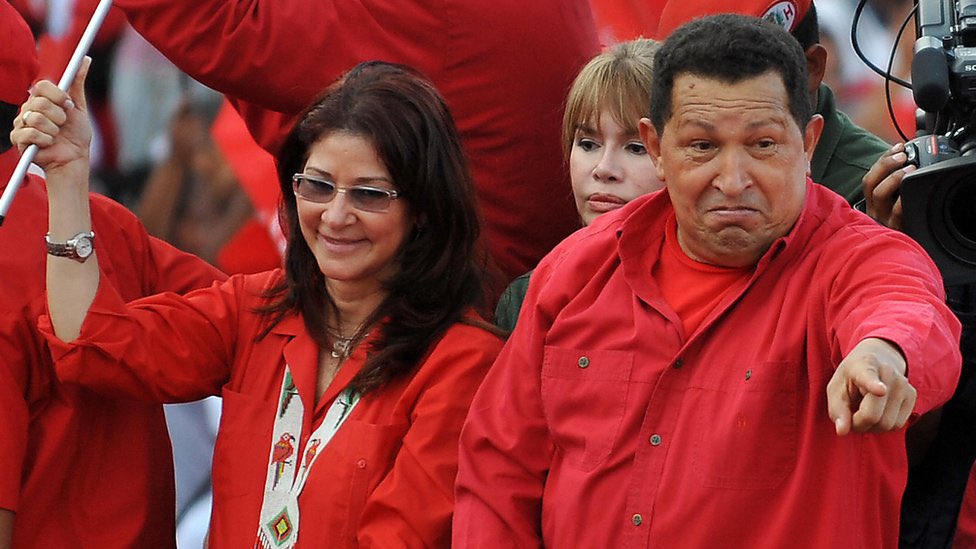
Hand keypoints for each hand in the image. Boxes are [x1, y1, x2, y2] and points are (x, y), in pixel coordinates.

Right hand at [10, 57, 91, 175]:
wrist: (74, 158)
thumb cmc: (76, 134)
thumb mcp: (78, 107)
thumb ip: (77, 84)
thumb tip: (85, 60)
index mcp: (41, 99)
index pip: (42, 86)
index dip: (57, 96)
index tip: (68, 105)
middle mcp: (29, 108)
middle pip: (39, 102)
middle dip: (59, 116)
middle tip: (63, 124)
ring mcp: (21, 123)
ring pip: (35, 118)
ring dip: (53, 129)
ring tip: (56, 135)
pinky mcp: (18, 139)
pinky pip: (30, 133)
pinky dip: (45, 140)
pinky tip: (48, 143)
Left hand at [826, 337, 915, 435]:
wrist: (876, 362)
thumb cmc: (851, 379)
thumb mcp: (835, 390)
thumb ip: (837, 410)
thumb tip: (842, 431)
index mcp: (864, 366)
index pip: (868, 377)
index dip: (874, 386)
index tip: (880, 390)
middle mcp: (887, 373)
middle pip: (873, 416)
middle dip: (858, 423)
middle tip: (851, 415)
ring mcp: (903, 384)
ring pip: (887, 424)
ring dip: (871, 426)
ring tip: (864, 411)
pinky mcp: (912, 395)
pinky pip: (897, 425)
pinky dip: (884, 426)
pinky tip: (878, 413)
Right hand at [862, 142, 912, 230]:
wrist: (891, 260)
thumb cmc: (894, 232)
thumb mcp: (891, 211)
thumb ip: (893, 191)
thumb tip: (909, 166)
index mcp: (871, 203)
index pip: (870, 176)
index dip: (882, 159)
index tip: (898, 146)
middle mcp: (873, 210)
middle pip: (869, 182)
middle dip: (885, 165)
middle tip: (902, 155)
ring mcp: (881, 220)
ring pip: (879, 195)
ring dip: (893, 178)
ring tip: (909, 169)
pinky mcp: (893, 230)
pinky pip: (896, 213)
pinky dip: (901, 201)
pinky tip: (908, 193)